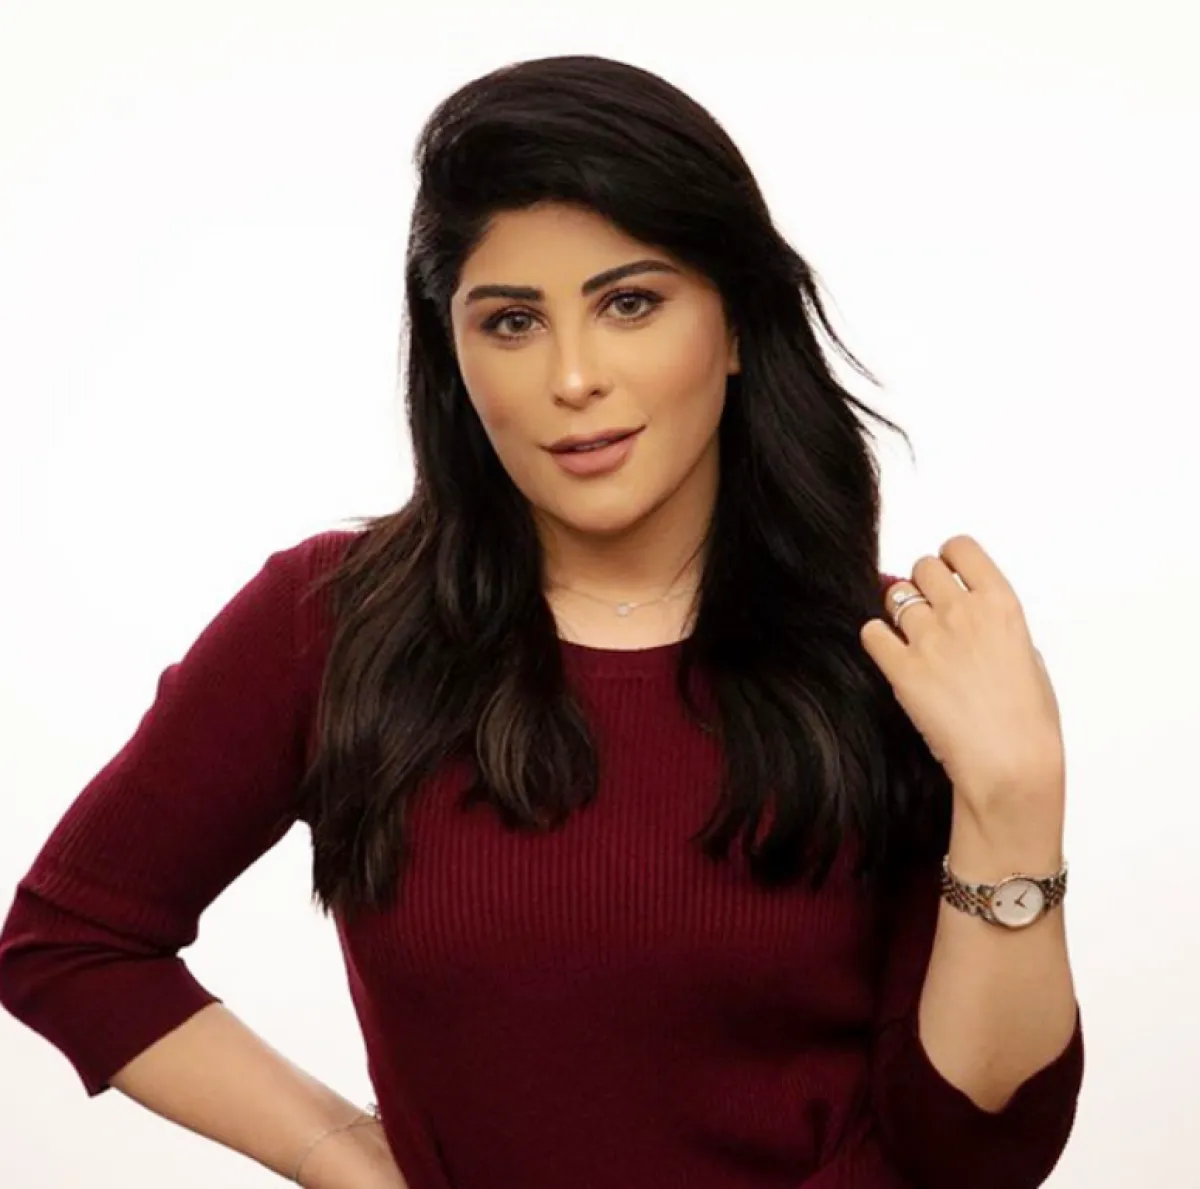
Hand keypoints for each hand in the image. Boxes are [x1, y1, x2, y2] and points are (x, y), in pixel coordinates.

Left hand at [859, 535, 1064, 828]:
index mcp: (1002, 605)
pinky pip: (872, 633)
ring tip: (912, 640)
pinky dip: (878, 640)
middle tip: (927, 611)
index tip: (947, 573)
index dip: (948, 559)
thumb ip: (999, 627)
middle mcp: (963, 613)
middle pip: (923, 567)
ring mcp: (930, 640)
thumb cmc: (1028, 721)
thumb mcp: (1030, 658)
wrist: (1009, 764)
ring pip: (894, 596)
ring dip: (899, 613)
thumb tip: (976, 616)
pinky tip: (892, 656)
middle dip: (922, 585)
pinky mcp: (902, 669)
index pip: (960, 548)